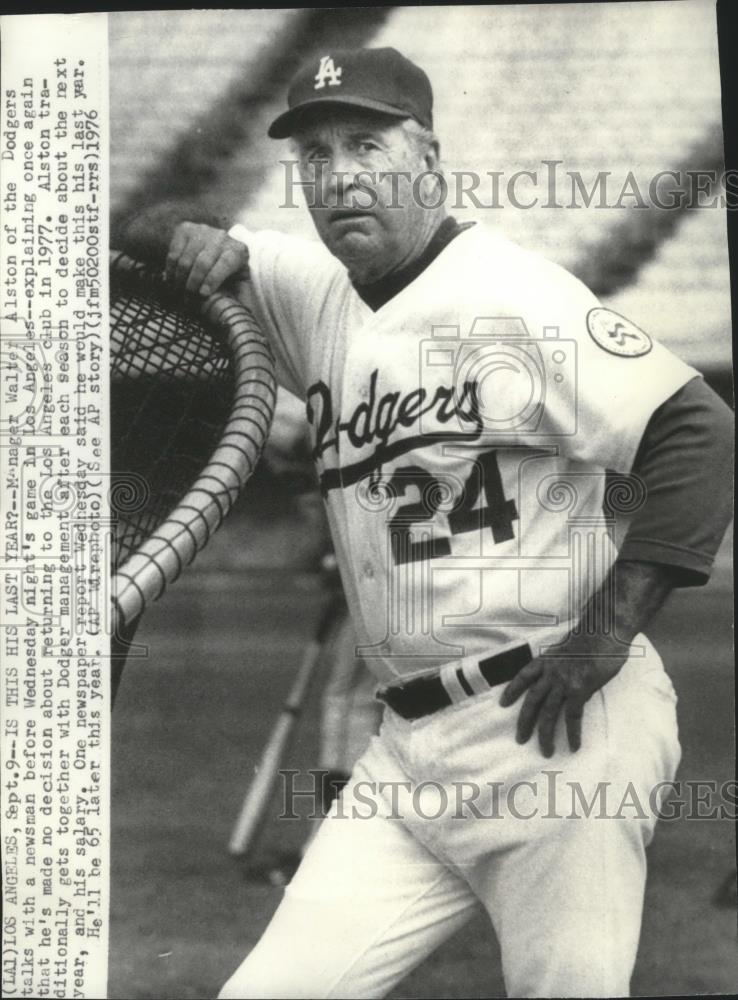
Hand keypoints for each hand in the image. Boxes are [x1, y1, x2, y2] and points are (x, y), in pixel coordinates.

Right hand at [164, 222, 248, 296]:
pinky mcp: (185, 229)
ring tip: (179, 293)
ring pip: (185, 259)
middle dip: (193, 284)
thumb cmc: (228, 273)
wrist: (214, 248)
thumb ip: (240, 295)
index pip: (224, 264)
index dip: (212, 280)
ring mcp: (202, 230)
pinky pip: (174, 253)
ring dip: (179, 280)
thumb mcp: (239, 283)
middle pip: (202, 262)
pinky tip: (172, 281)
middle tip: (187, 299)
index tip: (203, 294)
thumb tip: (239, 312)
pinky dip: (170, 270)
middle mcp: (221, 237)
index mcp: (238, 251)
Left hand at [499, 639, 626, 756]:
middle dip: (524, 722)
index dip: (512, 690)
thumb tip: (562, 679)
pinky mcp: (579, 690)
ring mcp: (563, 682)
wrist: (604, 632)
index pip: (523, 676)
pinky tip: (573, 746)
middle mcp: (550, 673)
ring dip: (545, 734)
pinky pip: (572, 717)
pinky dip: (572, 733)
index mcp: (546, 661)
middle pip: (532, 701)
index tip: (503, 703)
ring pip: (548, 713)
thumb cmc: (590, 638)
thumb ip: (560, 664)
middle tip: (520, 739)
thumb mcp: (567, 649)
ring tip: (546, 751)